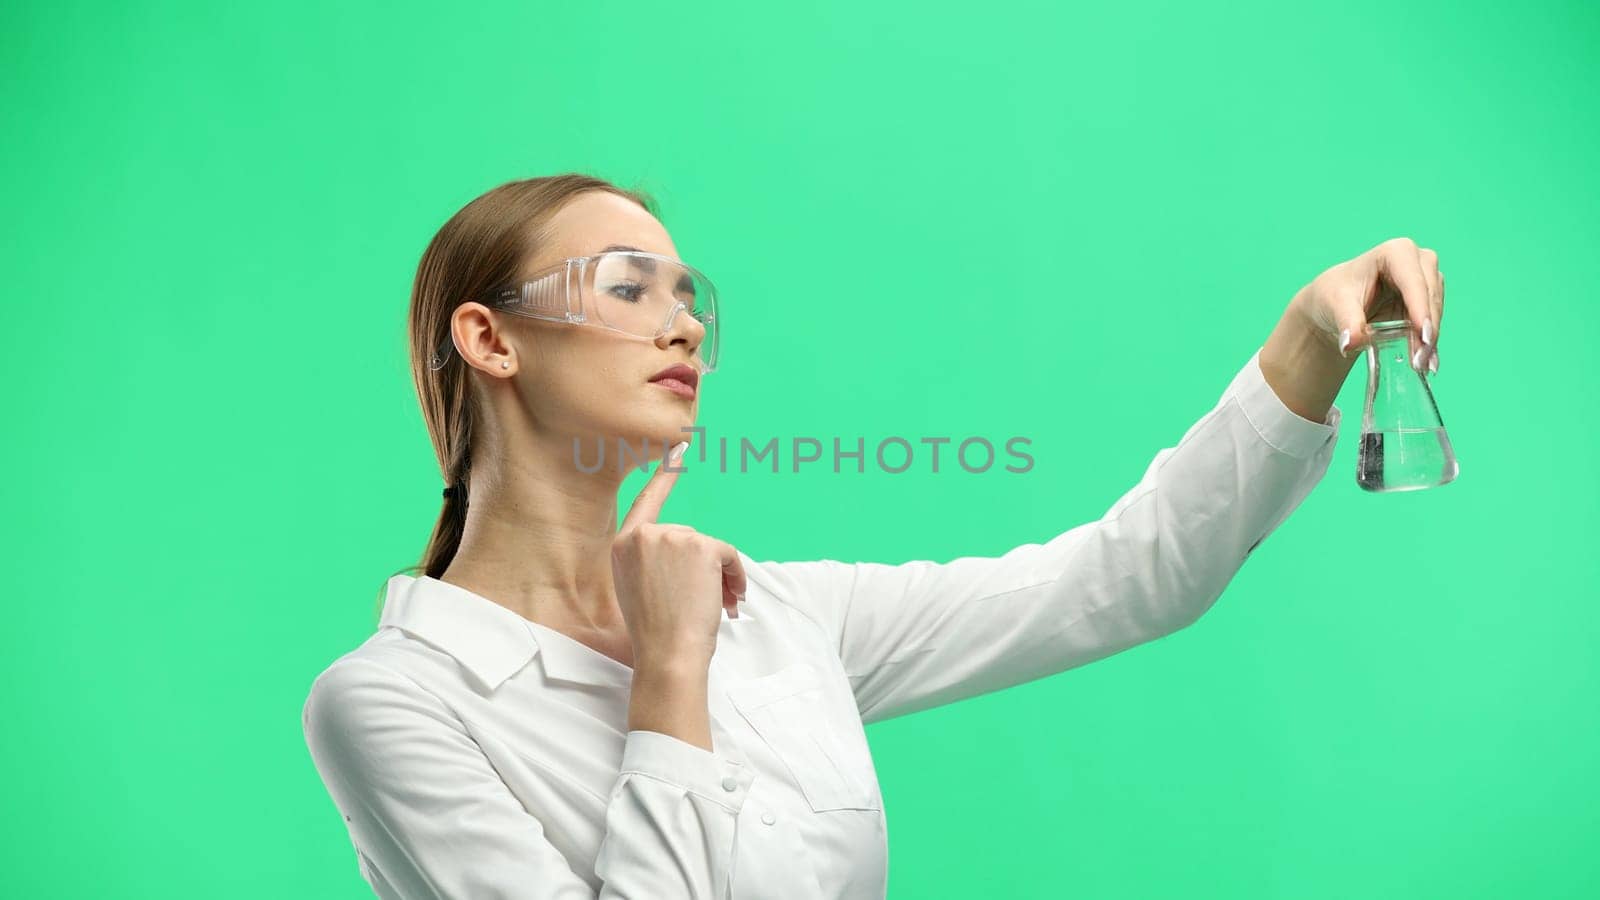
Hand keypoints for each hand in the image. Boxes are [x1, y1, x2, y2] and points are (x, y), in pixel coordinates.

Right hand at [611, 441, 747, 672]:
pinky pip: (728, 554)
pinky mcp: (699, 545)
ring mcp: (671, 537)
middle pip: (689, 538)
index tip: (680, 446)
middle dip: (704, 568)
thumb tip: (690, 554)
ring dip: (722, 577)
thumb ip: (654, 562)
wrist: (668, 654)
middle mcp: (644, 534)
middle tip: (710, 602)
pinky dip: (736, 577)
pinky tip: (728, 599)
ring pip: (710, 548)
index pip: (646, 501)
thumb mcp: (639, 589)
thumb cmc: (656, 633)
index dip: (666, 474)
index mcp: (623, 545)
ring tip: (719, 607)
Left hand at [1290, 236, 1445, 374]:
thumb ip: (1347, 322)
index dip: (1420, 306)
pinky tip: (1429, 363)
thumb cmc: (1334, 295)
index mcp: (1394, 252)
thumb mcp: (1335, 305)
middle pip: (1429, 296)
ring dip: (1430, 340)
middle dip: (1427, 329)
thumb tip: (1350, 343)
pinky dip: (1430, 344)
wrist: (1334, 306)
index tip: (1424, 335)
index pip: (1413, 279)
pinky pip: (1432, 323)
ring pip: (1434, 311)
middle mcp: (1416, 261)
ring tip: (1420, 364)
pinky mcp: (1426, 301)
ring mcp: (1425, 280)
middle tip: (1420, 359)